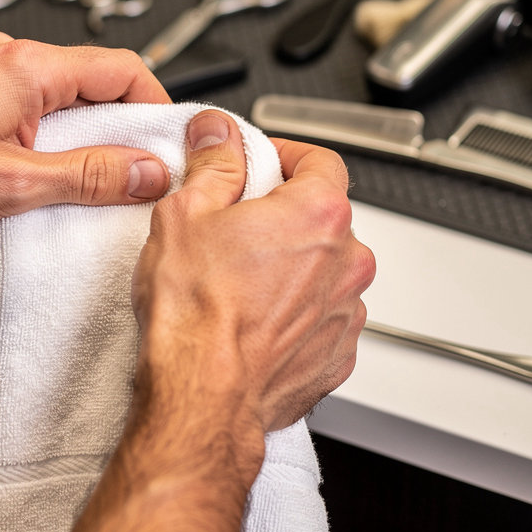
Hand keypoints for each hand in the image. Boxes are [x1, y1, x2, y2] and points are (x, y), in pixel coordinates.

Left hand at [0, 31, 172, 231]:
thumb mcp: (13, 184)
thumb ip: (89, 177)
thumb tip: (146, 172)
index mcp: (26, 66)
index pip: (122, 67)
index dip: (155, 105)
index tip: (165, 143)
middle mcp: (5, 55)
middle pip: (91, 80)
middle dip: (118, 126)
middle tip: (130, 173)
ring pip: (57, 94)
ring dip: (79, 134)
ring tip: (79, 180)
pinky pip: (24, 103)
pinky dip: (43, 134)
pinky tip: (36, 172)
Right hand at [132, 110, 374, 439]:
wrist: (202, 397)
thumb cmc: (195, 314)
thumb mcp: (185, 214)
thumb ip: (213, 164)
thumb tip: (219, 134)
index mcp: (318, 214)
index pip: (321, 160)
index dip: (286, 156)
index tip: (260, 164)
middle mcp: (347, 262)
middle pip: (324, 217)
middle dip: (284, 215)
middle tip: (235, 226)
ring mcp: (347, 313)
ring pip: (325, 272)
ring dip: (293, 269)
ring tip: (240, 282)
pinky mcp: (337, 355)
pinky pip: (322, 319)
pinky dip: (295, 314)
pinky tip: (253, 320)